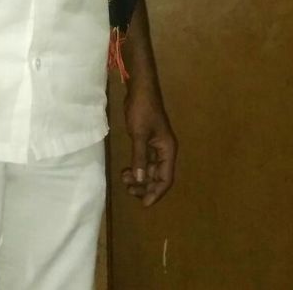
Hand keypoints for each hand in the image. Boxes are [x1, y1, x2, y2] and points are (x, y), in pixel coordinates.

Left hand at [120, 85, 176, 206]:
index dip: (156, 192)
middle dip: (145, 186)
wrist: (140, 89)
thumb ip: (140, 157)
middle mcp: (164, 150)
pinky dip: (137, 167)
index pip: (166, 178)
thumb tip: (141, 180)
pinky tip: (127, 170)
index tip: (144, 203)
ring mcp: (156, 145)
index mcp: (168, 150)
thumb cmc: (142, 109)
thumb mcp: (139, 134)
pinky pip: (145, 160)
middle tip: (129, 190)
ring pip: (151, 169)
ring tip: (125, 180)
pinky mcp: (147, 140)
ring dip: (140, 177)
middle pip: (159, 176)